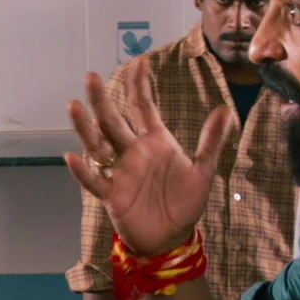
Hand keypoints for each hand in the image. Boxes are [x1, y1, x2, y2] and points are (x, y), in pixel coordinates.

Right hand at [65, 59, 236, 255]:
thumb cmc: (184, 202)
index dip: (140, 85)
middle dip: (102, 100)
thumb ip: (212, 141)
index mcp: (155, 142)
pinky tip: (74, 157)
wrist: (172, 237)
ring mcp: (120, 172)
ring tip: (75, 107)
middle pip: (113, 121)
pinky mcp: (112, 195)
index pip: (143, 107)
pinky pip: (95, 181)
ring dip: (85, 127)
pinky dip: (84, 171)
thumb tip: (225, 109)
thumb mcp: (203, 171)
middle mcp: (133, 152)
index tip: (139, 61)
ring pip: (98, 145)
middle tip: (91, 77)